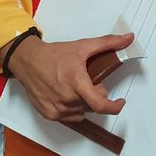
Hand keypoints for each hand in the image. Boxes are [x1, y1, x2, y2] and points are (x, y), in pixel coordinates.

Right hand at [3, 31, 133, 123]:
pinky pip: (71, 117)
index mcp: (76, 82)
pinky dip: (73, 108)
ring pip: (82, 112)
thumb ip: (107, 43)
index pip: (99, 104)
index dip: (114, 107)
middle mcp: (66, 98)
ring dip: (84, 102)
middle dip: (95, 94)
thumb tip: (128, 38)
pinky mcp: (49, 115)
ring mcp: (57, 109)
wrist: (27, 61)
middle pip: (93, 105)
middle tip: (87, 81)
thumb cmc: (53, 55)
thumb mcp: (82, 46)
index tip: (120, 102)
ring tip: (75, 87)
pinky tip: (67, 95)